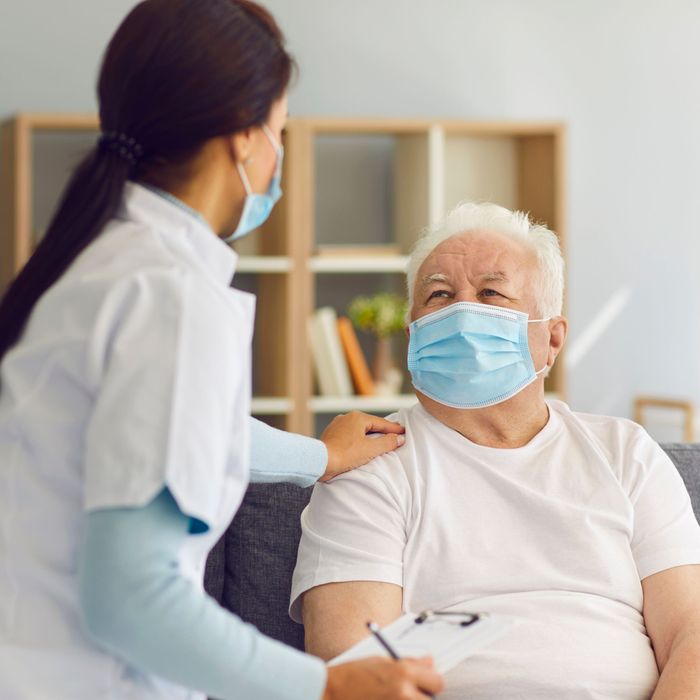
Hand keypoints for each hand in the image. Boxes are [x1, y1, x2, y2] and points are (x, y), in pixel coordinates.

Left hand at [319, 412, 405, 480]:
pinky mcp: (331, 435)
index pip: (381, 423)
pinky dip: (358, 439)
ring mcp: (337, 426)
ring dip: (369, 435)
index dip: (394, 428)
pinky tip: (360, 446)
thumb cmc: (344, 454)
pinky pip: (349, 435)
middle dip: (381, 430)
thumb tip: (399, 438)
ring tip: (378, 441)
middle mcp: (346, 418)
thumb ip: (387, 443)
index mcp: (357, 418)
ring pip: (358, 430)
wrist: (319, 461)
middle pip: (369, 425)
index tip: (404, 431)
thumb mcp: (370, 450)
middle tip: (393, 435)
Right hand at [323, 656, 442, 699]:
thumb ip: (410, 664)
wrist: (328, 694)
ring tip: (392, 699)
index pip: (437, 682)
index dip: (430, 683)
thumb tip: (430, 662)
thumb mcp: (381, 662)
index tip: (424, 685)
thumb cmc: (352, 676)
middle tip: (408, 695)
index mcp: (403, 673)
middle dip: (422, 698)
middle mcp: (404, 694)